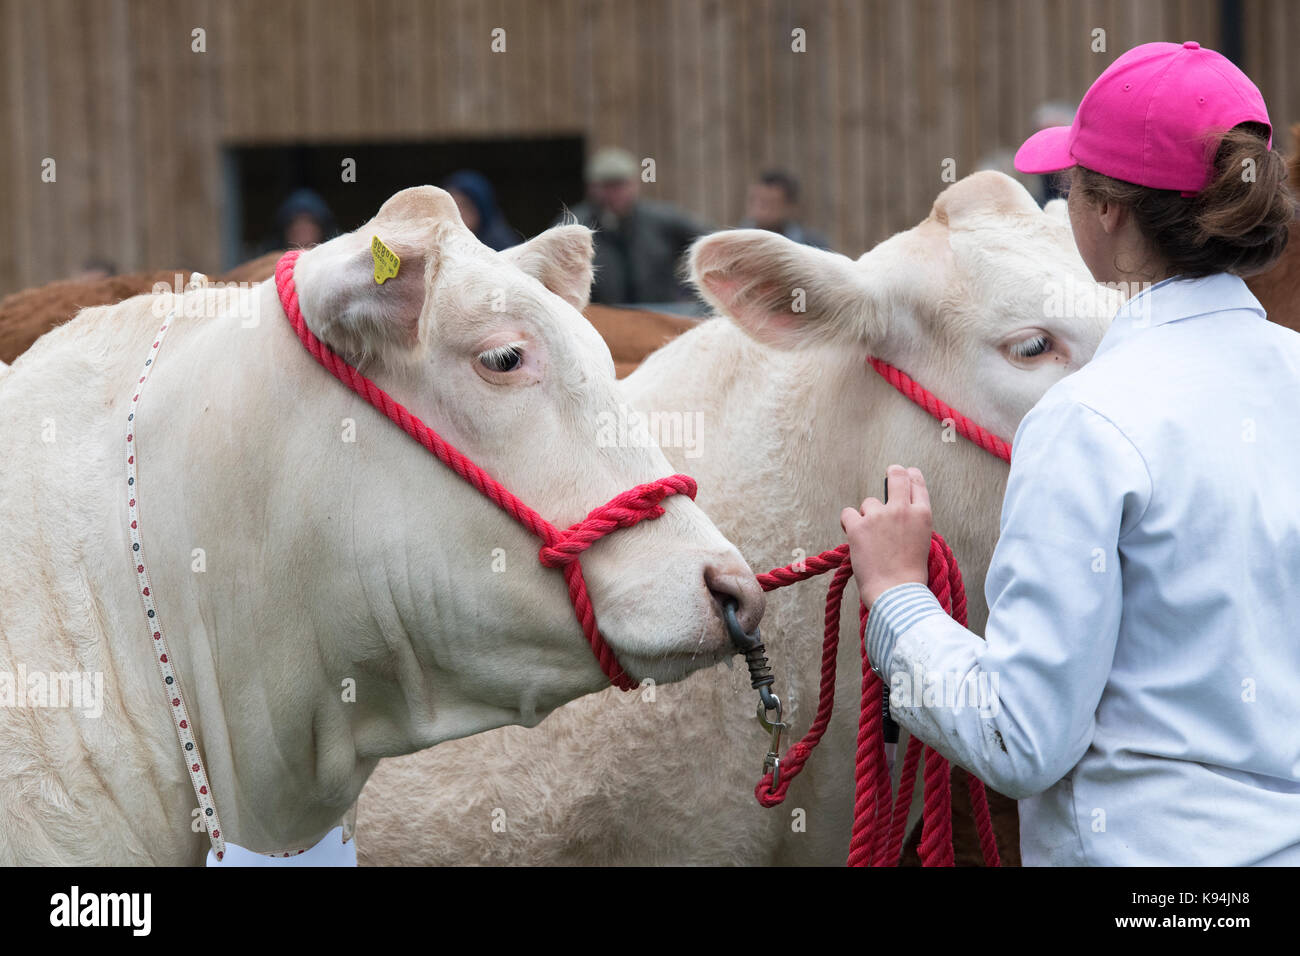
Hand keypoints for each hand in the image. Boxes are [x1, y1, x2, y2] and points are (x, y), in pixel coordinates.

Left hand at [840, 465, 932, 607]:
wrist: (897, 593)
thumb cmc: (911, 576)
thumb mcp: (922, 543)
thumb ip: (912, 524)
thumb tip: (898, 512)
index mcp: (922, 515)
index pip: (917, 484)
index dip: (910, 476)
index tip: (907, 473)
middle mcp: (902, 510)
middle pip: (897, 475)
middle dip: (893, 472)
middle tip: (890, 472)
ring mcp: (879, 516)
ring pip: (869, 503)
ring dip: (868, 516)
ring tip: (871, 539)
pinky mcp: (858, 527)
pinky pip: (848, 514)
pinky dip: (849, 524)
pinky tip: (854, 536)